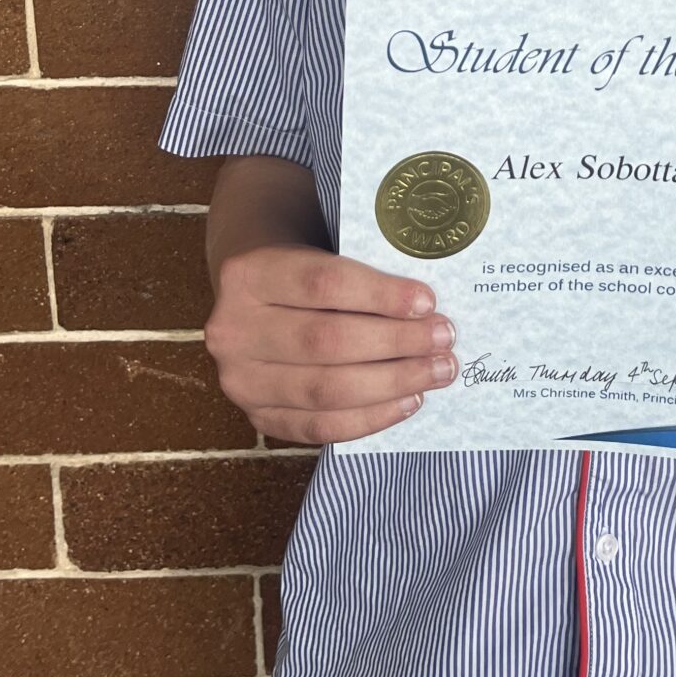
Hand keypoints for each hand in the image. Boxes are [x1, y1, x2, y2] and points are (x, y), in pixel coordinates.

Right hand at [204, 246, 458, 445]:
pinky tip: (408, 402)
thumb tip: (429, 305)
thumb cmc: (304, 268)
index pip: (323, 284)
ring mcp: (240, 381)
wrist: (254, 296)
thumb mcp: (321, 249)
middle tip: (443, 339)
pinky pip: (319, 427)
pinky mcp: (257, 418)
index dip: (380, 295)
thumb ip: (362, 270)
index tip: (428, 302)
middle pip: (326, 342)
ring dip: (392, 383)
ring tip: (436, 371)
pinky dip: (370, 418)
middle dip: (396, 342)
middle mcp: (232, 331)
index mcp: (247, 274)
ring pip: (325, 389)